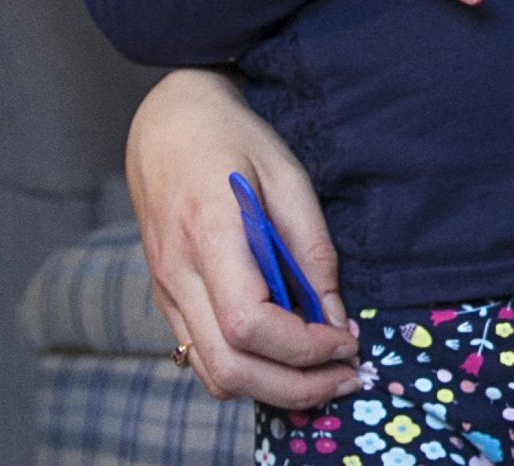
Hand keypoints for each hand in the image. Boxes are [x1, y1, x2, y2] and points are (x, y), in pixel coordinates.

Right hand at [126, 69, 361, 404]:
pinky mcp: (167, 299)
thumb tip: (335, 316)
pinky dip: (248, 369)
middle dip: (295, 386)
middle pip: (230, 367)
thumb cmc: (234, 140)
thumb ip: (312, 249)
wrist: (168, 125)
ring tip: (323, 373)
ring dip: (271, 387)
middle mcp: (178, 275)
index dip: (304, 347)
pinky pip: (203, 354)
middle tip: (346, 377)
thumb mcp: (289, 177)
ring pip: (213, 373)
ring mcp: (166, 292)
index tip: (347, 343)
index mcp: (208, 236)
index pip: (251, 323)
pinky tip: (286, 353)